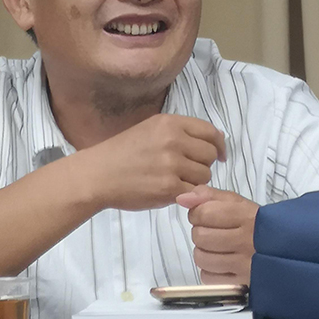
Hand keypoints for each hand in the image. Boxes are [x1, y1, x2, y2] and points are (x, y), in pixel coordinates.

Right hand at [80, 114, 225, 211]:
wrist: (98, 174)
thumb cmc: (123, 152)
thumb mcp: (151, 129)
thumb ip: (182, 132)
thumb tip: (218, 139)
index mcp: (170, 123)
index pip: (210, 132)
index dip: (219, 145)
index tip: (220, 155)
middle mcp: (174, 140)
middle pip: (210, 155)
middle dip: (203, 164)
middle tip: (186, 170)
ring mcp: (172, 164)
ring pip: (205, 175)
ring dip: (195, 181)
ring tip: (174, 180)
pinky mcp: (169, 188)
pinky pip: (194, 192)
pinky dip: (186, 194)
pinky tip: (170, 191)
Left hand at [176, 185, 257, 284]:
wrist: (287, 249)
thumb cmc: (258, 223)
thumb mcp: (237, 202)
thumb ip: (208, 196)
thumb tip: (182, 199)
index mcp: (246, 216)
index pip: (204, 213)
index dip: (197, 212)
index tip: (205, 214)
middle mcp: (246, 241)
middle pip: (200, 236)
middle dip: (200, 231)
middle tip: (212, 231)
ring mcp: (244, 265)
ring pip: (201, 258)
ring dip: (203, 251)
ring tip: (215, 247)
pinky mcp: (241, 284)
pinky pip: (208, 278)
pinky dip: (209, 270)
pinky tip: (220, 262)